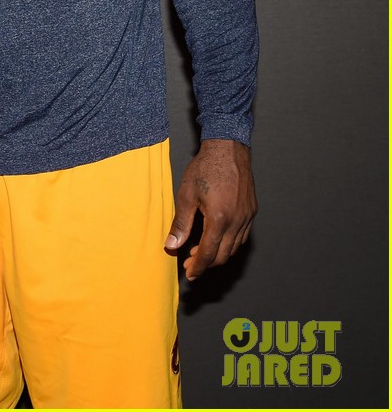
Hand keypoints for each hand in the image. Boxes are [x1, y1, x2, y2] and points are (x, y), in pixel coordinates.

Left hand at [165, 138, 256, 279]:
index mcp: (219, 219)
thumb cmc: (205, 169)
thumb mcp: (186, 195)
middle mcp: (237, 221)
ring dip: (217, 254)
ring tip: (199, 252)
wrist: (228, 149)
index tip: (189, 274)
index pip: (208, 253)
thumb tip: (171, 246)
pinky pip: (241, 236)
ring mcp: (247, 217)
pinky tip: (216, 239)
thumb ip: (180, 223)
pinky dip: (229, 244)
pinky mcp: (251, 211)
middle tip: (190, 264)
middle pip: (223, 255)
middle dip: (206, 264)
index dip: (197, 266)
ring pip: (234, 248)